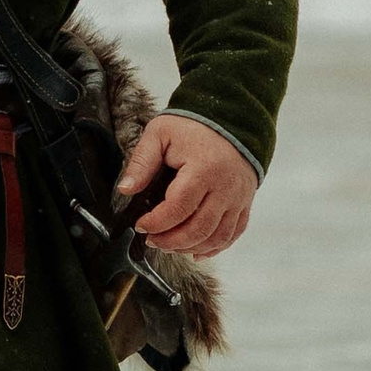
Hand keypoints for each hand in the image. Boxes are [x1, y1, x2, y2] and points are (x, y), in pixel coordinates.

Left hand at [115, 117, 256, 259]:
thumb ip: (141, 162)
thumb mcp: (159, 134)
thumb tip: (125, 189)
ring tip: (169, 246)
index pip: (178, 208)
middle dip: (170, 241)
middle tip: (152, 239)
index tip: (141, 225)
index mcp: (203, 170)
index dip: (156, 223)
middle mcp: (225, 188)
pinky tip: (196, 251)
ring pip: (216, 237)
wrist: (231, 119)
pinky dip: (215, 247)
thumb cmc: (193, 126)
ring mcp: (238, 198)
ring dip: (190, 247)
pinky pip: (233, 233)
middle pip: (198, 229)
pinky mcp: (244, 203)